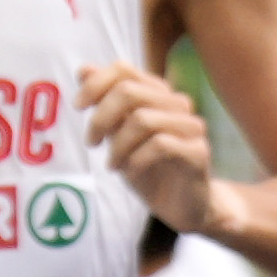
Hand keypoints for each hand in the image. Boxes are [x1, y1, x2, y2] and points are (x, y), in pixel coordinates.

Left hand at [82, 60, 223, 235]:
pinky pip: (160, 145)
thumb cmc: (148, 168)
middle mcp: (176, 103)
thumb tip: (83, 69)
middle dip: (101, 118)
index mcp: (156, 93)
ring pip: (143, 119)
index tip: (77, 106)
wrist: (180, 206)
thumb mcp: (118, 135)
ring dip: (118, 145)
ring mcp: (191, 125)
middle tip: (91, 142)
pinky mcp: (198, 151)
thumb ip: (105, 103)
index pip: (124, 69)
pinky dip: (136, 159)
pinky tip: (130, 172)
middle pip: (129, 91)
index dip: (96, 83)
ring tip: (112, 165)